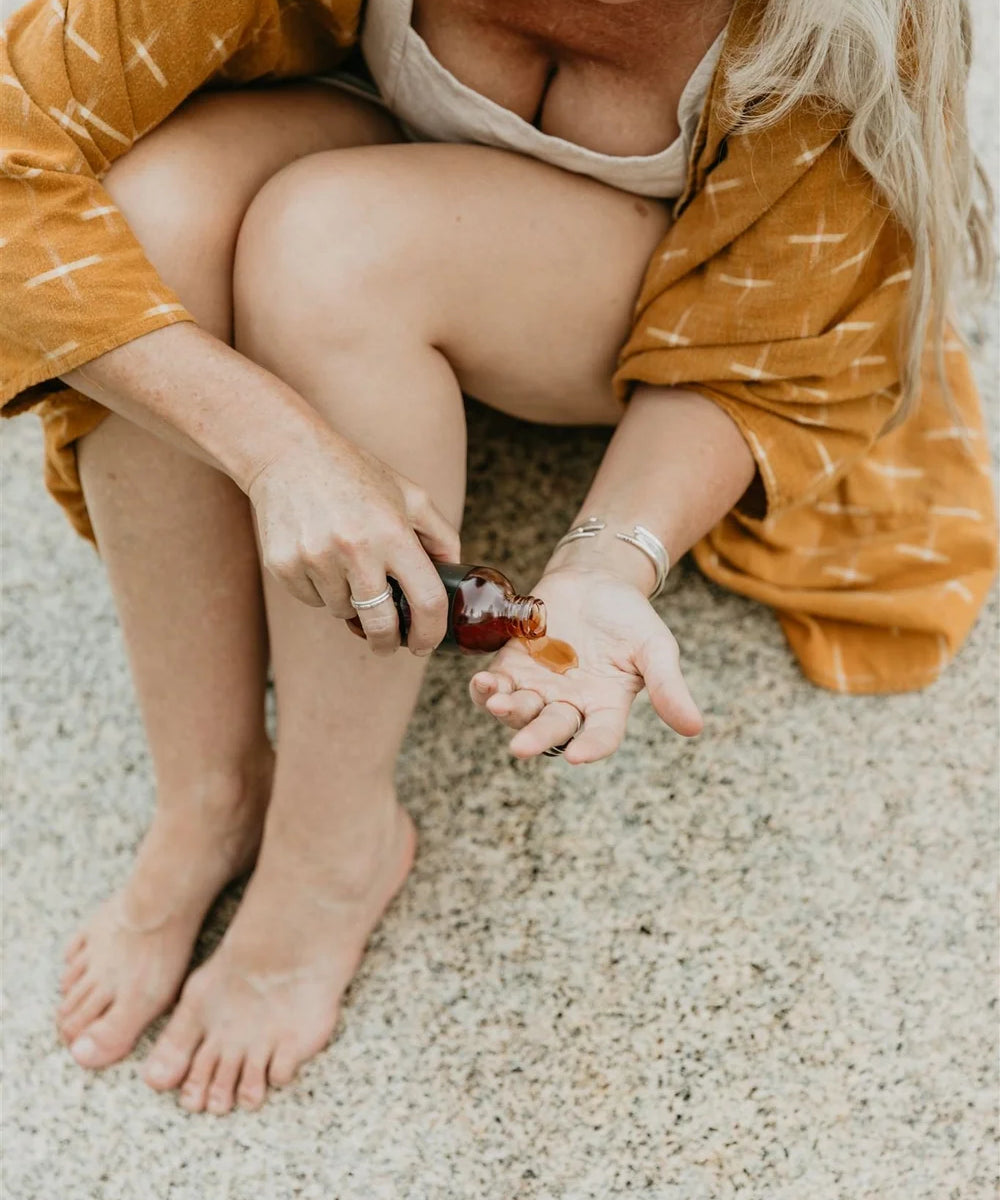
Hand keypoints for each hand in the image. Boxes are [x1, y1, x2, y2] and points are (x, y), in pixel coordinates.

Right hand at [247, 426, 459, 654]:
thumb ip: (440, 534)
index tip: (425, 644)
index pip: (426, 600)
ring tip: (345, 566)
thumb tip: (453, 573)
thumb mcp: (409, 493)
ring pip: (343, 612)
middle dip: (388, 642)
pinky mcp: (284, 566)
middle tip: (389, 642)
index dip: (430, 632)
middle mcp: (355, 549)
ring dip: (350, 602)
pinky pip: (312, 601)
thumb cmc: (354, 473)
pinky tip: (319, 558)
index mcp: (393, 533)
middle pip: (381, 624)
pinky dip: (320, 591)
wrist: (287, 454)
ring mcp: (315, 559)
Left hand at [468, 568, 701, 762]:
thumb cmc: (629, 617)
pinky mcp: (513, 664)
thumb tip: (694, 728)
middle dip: (536, 737)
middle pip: (552, 728)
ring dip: (507, 711)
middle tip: (521, 747)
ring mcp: (538, 686)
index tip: (577, 756)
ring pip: (519, 710)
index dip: (590, 748)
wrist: (596, 579)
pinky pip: (495, 684)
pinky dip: (485, 688)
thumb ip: (668, 686)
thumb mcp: (656, 648)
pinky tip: (482, 682)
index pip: (600, 736)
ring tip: (498, 703)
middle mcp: (570, 704)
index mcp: (607, 707)